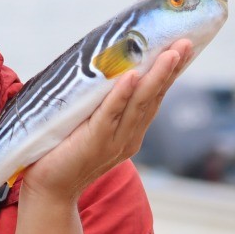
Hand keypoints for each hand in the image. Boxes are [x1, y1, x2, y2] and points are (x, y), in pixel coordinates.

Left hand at [21, 39, 192, 204]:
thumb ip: (99, 102)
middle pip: (153, 96)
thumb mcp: (88, 122)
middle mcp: (129, 136)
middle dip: (170, 69)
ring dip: (156, 77)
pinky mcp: (95, 142)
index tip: (183, 48)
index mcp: (130, 131)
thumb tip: (101, 66)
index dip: (169, 73)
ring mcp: (115, 140)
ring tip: (169, 53)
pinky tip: (132, 77)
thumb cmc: (62, 151)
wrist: (48, 189)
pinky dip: (121, 95)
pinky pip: (110, 114)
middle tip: (186, 43)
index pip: (153, 96)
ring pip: (140, 103)